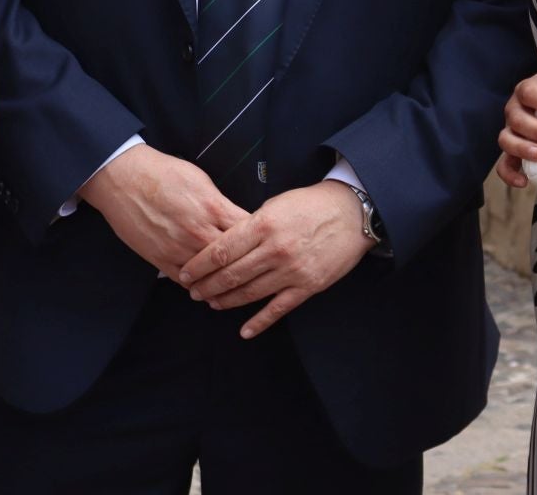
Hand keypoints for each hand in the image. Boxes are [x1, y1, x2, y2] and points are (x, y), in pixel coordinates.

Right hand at [79, 145, 245, 282]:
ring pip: (210, 275)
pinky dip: (198, 286)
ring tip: (236, 289)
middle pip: (233, 258)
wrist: (123, 179)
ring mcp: (179, 248)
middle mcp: (199, 231)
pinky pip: (185, 280)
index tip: (264, 245)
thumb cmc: (162, 173)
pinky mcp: (160, 259)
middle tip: (256, 273)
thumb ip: (219, 203)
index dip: (259, 240)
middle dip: (246, 266)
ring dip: (224, 283)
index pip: (247, 231)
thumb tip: (234, 217)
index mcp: (213, 208)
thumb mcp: (200, 179)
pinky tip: (207, 290)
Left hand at [177, 181, 373, 338]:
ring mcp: (291, 271)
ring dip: (226, 301)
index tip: (184, 272)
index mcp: (263, 225)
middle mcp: (274, 250)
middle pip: (230, 274)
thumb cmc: (310, 204)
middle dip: (206, 286)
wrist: (351, 213)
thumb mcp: (274, 204)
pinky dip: (259, 322)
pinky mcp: (308, 286)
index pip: (221, 250)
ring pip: (249, 293)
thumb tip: (224, 242)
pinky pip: (278, 309)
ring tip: (211, 303)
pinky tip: (244, 331)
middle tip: (193, 292)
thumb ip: (249, 225)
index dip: (199, 265)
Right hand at [494, 71, 536, 187]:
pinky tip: (524, 181)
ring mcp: (512, 130)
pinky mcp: (513, 152)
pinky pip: (503, 164)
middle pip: (515, 115)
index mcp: (531, 89)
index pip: (529, 91)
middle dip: (536, 129)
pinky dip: (510, 174)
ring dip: (522, 147)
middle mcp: (517, 108)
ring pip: (506, 138)